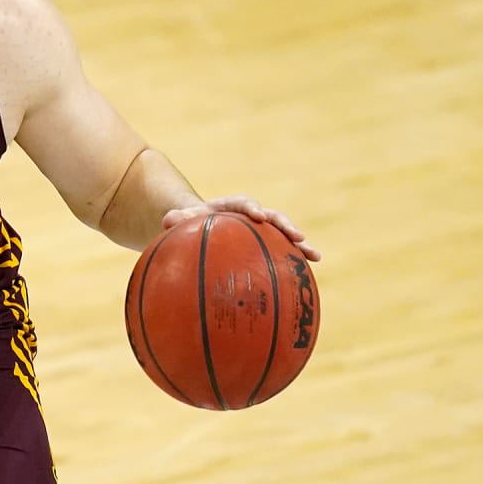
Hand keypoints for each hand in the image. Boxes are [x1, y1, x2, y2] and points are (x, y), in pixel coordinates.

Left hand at [162, 195, 321, 261]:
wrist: (198, 227)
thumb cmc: (188, 224)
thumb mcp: (180, 220)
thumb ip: (175, 219)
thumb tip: (167, 219)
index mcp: (231, 207)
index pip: (243, 203)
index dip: (252, 208)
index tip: (259, 216)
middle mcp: (251, 217)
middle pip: (273, 217)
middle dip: (286, 225)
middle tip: (297, 236)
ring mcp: (261, 232)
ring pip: (284, 236)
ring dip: (300, 244)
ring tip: (315, 256)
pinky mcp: (265, 246)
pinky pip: (281, 254)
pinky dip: (294, 263)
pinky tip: (306, 280)